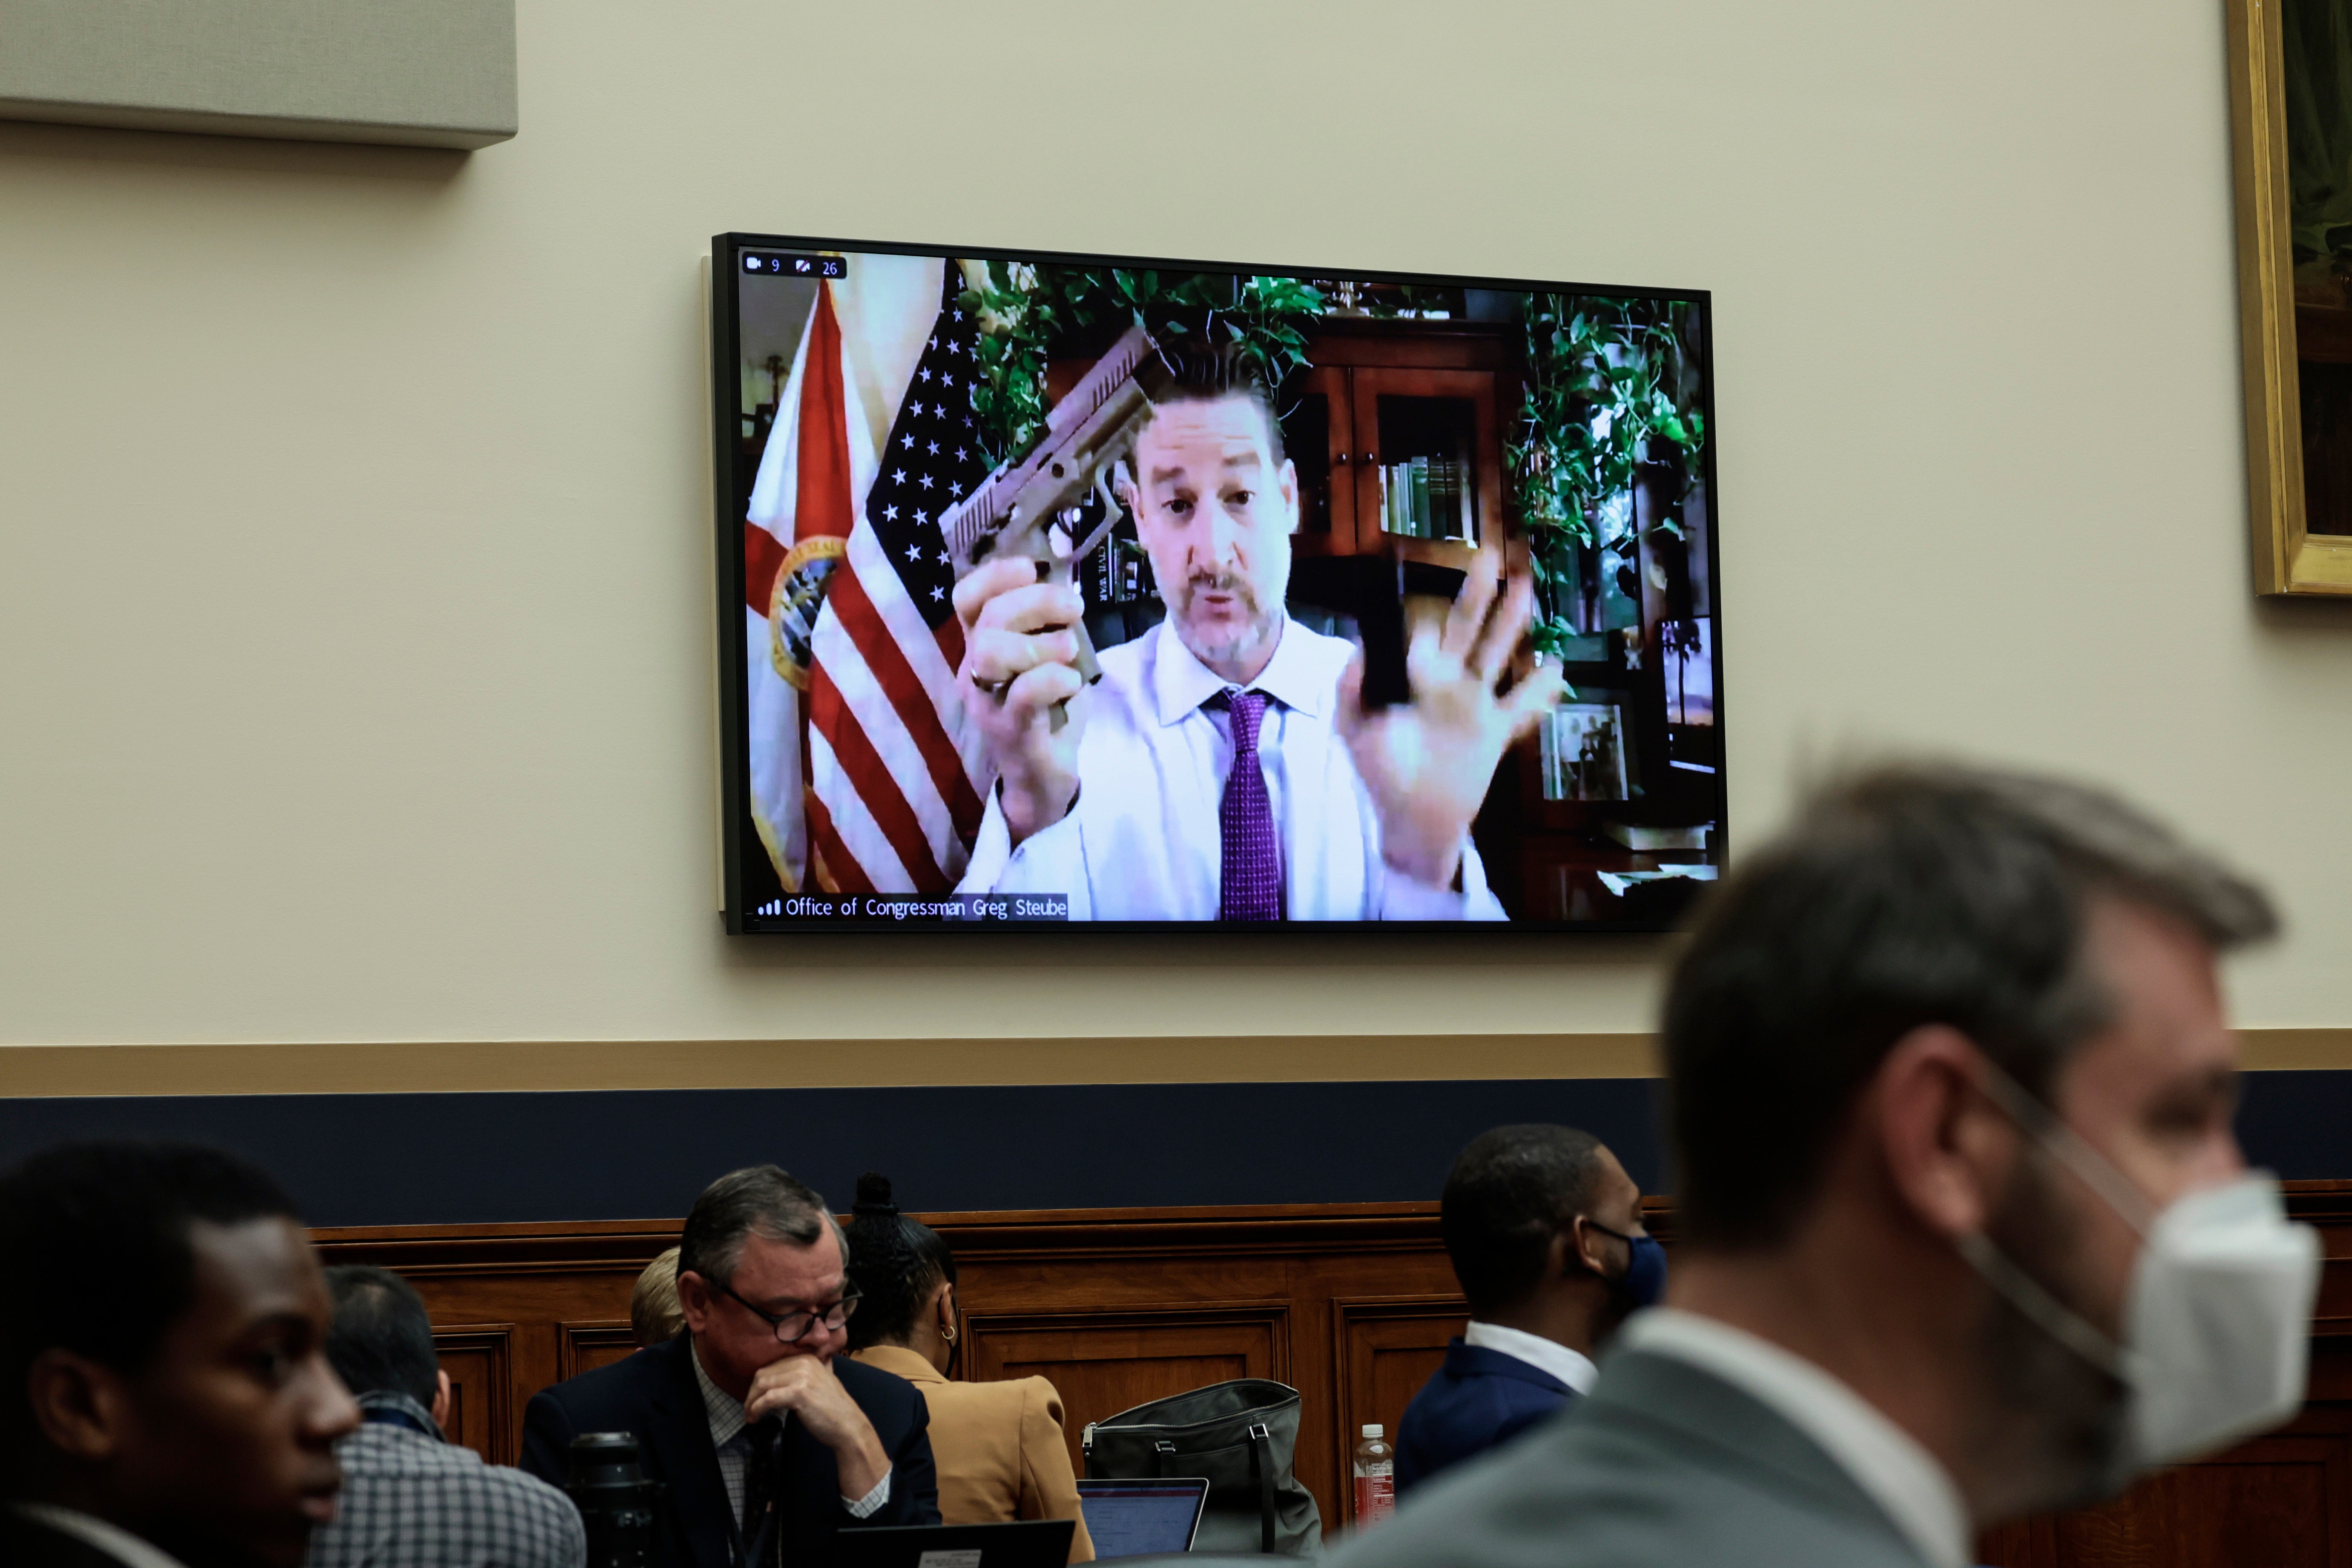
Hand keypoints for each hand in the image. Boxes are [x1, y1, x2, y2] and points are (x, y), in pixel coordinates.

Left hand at [743, 1356, 889, 1502]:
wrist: (848, 1425)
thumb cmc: (833, 1409)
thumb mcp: (820, 1382)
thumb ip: (806, 1374)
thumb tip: (784, 1376)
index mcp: (807, 1358)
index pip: (772, 1367)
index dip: (759, 1384)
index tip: (754, 1399)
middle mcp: (803, 1362)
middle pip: (764, 1374)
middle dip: (752, 1393)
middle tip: (748, 1410)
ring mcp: (801, 1376)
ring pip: (763, 1385)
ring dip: (751, 1402)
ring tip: (750, 1416)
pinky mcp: (799, 1393)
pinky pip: (768, 1399)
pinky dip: (757, 1409)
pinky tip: (755, 1418)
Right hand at [954, 557, 1085, 844]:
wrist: (1042, 781)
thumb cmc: (1046, 712)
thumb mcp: (1047, 658)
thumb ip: (1047, 622)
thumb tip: (1063, 572)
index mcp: (978, 648)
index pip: (965, 599)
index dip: (994, 575)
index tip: (1031, 569)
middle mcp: (973, 673)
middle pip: (987, 620)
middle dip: (1035, 603)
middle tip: (1074, 609)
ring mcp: (988, 704)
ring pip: (993, 653)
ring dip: (1042, 643)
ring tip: (1070, 652)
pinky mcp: (1012, 732)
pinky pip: (1024, 693)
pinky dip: (1054, 678)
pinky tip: (1072, 683)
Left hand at [1337, 544, 1565, 887]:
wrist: (1411, 818)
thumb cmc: (1380, 772)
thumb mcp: (1353, 729)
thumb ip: (1351, 689)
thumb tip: (1357, 648)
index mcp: (1413, 679)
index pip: (1422, 635)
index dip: (1423, 615)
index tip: (1425, 590)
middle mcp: (1447, 682)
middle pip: (1465, 629)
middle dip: (1477, 593)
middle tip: (1488, 556)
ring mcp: (1474, 703)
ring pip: (1495, 653)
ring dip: (1510, 622)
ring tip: (1524, 586)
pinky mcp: (1494, 731)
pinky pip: (1520, 705)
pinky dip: (1539, 688)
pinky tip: (1555, 667)